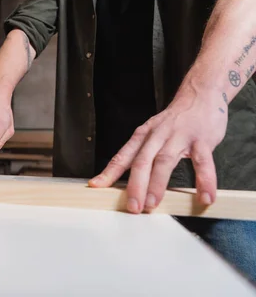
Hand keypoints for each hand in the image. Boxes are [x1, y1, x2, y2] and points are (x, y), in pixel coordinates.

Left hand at [89, 89, 227, 213]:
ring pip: (165, 161)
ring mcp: (179, 136)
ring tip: (153, 204)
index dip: (109, 172)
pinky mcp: (202, 139)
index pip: (122, 157)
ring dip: (157, 184)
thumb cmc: (175, 120)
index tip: (96, 186)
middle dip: (134, 186)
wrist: (200, 94)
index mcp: (143, 136)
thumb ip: (143, 154)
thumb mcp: (152, 133)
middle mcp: (157, 136)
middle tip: (132, 206)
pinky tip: (204, 197)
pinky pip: (202, 162)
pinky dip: (204, 180)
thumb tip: (132, 182)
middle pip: (141, 161)